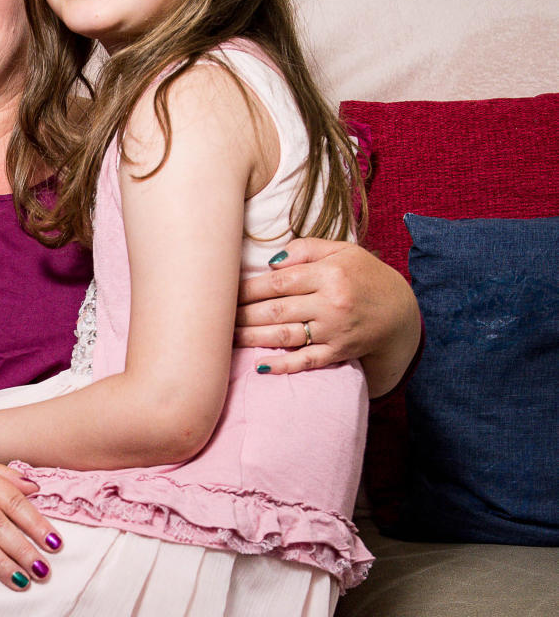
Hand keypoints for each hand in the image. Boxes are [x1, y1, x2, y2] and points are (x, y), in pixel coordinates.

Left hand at [235, 236, 420, 394]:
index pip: (278, 282)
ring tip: (226, 338)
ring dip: (251, 338)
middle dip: (242, 314)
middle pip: (275, 309)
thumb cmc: (365, 276)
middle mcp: (331, 303)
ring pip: (284, 336)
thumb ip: (307, 250)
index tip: (224, 291)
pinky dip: (281, 365)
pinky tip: (258, 366)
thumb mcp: (343, 251)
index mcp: (330, 274)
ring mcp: (334, 331)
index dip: (248, 288)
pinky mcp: (337, 353)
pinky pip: (304, 361)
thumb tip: (271, 262)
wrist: (400, 312)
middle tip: (215, 317)